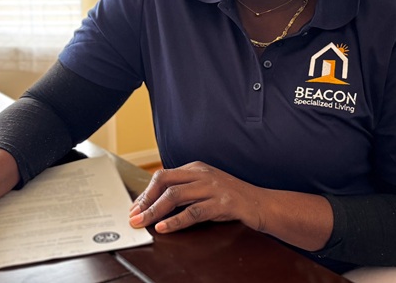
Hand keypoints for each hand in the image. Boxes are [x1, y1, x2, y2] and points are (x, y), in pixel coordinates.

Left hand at [128, 161, 265, 233]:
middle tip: (133, 216)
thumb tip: (157, 204)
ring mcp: (213, 188)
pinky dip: (176, 221)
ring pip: (175, 196)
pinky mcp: (222, 203)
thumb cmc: (232, 198)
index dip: (146, 193)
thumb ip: (186, 190)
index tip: (135, 208)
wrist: (262, 203)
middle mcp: (202, 174)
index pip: (163, 176)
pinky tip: (164, 228)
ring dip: (154, 211)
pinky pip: (193, 212)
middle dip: (145, 200)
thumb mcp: (206, 188)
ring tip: (142, 222)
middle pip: (164, 182)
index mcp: (196, 168)